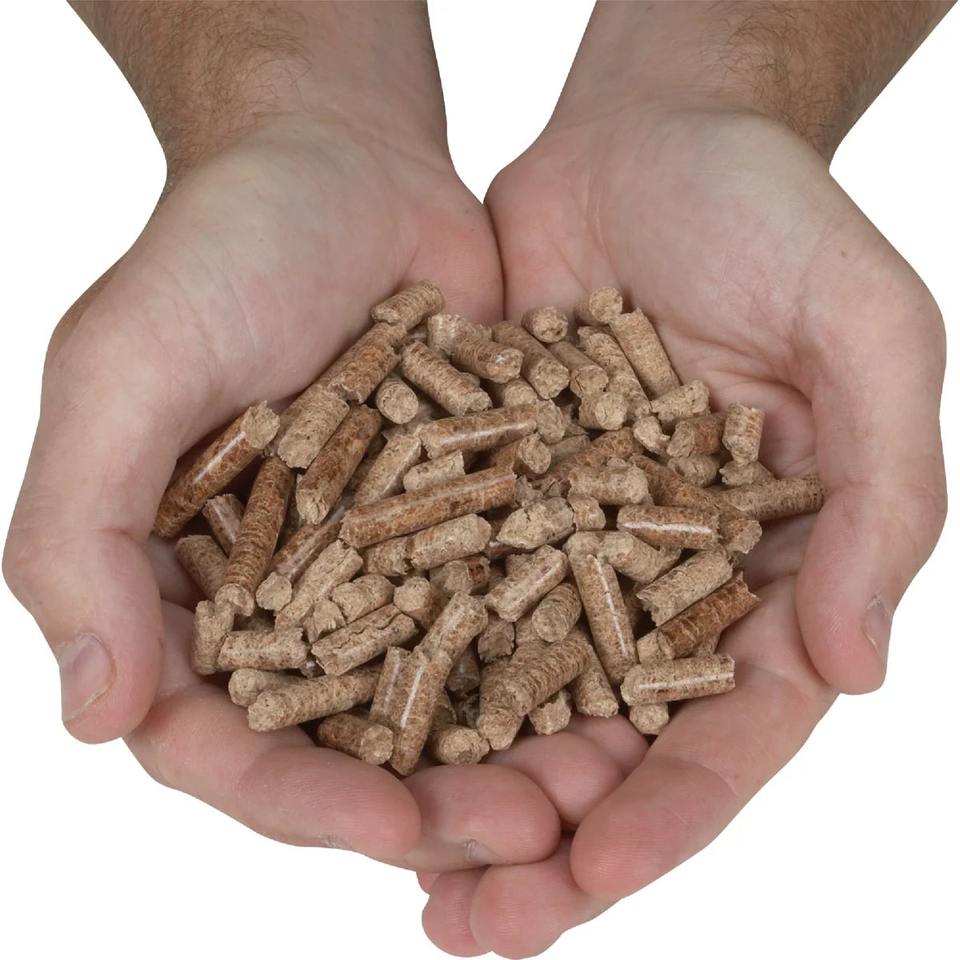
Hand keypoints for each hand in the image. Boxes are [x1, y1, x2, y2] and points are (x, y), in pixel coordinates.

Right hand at [3, 106, 581, 870]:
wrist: (344, 167)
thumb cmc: (218, 253)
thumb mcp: (124, 372)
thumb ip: (82, 535)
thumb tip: (94, 713)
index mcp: (193, 595)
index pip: (231, 742)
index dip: (302, 800)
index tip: (388, 824)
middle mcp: (299, 603)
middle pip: (359, 745)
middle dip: (437, 804)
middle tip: (530, 836)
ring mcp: (396, 568)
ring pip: (457, 695)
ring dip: (523, 756)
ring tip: (600, 792)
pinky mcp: (480, 521)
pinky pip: (529, 607)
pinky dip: (577, 655)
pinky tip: (638, 691)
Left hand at [417, 103, 945, 954]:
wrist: (655, 133)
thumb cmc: (778, 217)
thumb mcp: (868, 340)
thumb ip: (882, 503)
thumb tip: (853, 673)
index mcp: (767, 574)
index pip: (723, 732)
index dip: (663, 818)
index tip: (586, 882)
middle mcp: (657, 578)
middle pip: (603, 741)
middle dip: (541, 837)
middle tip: (467, 925)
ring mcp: (561, 538)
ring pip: (508, 686)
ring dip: (456, 778)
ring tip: (390, 864)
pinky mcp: (483, 484)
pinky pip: (436, 583)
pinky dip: (396, 655)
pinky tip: (341, 721)